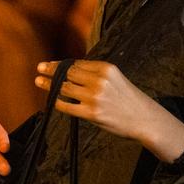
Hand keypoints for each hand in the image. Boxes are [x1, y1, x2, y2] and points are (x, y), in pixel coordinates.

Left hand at [35, 60, 183, 161]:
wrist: (145, 119)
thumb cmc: (129, 99)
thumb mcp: (115, 78)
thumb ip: (95, 74)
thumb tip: (70, 72)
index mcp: (106, 68)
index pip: (76, 64)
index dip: (60, 64)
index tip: (48, 64)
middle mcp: (99, 80)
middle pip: (68, 73)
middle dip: (51, 71)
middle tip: (39, 69)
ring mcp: (95, 97)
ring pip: (65, 87)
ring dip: (49, 85)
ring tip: (39, 81)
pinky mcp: (92, 113)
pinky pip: (67, 105)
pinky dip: (57, 102)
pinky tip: (52, 100)